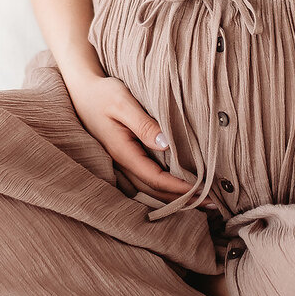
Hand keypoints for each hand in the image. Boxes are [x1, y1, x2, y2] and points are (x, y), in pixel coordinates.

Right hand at [65, 71, 214, 207]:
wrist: (83, 90)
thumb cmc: (103, 93)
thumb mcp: (123, 103)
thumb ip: (143, 124)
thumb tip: (166, 145)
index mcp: (123, 152)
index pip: (155, 178)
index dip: (179, 188)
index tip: (202, 190)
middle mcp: (122, 162)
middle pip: (153, 190)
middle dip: (180, 199)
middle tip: (211, 205)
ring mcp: (122, 161)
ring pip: (149, 188)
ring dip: (173, 196)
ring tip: (199, 201)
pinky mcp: (125, 157)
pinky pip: (146, 178)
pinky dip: (163, 186)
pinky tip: (178, 187)